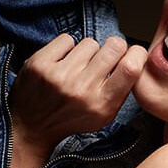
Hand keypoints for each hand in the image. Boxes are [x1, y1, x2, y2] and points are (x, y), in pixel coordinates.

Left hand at [7, 33, 146, 167]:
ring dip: (87, 52)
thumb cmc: (70, 119)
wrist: (31, 128)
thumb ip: (120, 91)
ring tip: (77, 67)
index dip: (137, 55)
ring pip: (90, 42)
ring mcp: (60, 76)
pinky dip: (66, 48)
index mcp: (102, 105)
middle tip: (103, 59)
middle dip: (113, 49)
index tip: (133, 54)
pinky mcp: (40, 64)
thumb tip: (134, 59)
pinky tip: (62, 63)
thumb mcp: (103, 116)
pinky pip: (67, 39)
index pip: (130, 68)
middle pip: (114, 46)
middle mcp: (82, 90)